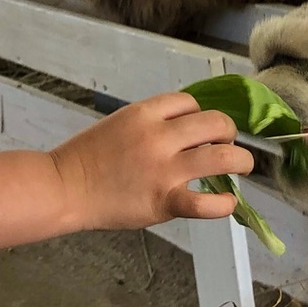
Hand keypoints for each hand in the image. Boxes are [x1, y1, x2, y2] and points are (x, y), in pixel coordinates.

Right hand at [50, 93, 251, 232]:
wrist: (64, 188)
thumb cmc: (87, 158)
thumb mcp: (119, 124)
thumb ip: (151, 124)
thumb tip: (186, 129)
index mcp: (144, 113)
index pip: (190, 102)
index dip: (200, 114)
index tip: (200, 130)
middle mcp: (158, 137)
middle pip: (215, 122)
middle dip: (228, 132)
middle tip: (226, 145)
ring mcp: (163, 169)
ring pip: (222, 158)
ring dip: (241, 161)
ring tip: (243, 167)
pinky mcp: (163, 200)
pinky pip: (205, 203)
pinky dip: (223, 203)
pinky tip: (228, 202)